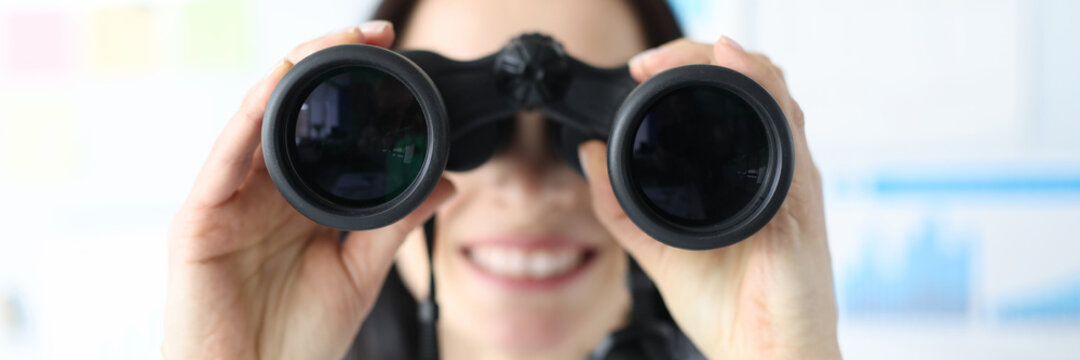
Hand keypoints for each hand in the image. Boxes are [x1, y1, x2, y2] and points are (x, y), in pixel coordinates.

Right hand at [164, 21, 454, 359]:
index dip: (357, 90)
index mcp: (298, 202)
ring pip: (254, 119)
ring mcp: (228, 201)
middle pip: (291, 110)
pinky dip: (248, 117)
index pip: (326, 128)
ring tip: (335, 41)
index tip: (397, 57)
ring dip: (293, 73)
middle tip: (375, 32)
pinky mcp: (199, 220)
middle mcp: (261, 192)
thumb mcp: (358, 274)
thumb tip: (442, 181)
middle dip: (328, 62)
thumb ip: (393, 224)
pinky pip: (223, 159)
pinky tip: (278, 83)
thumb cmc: (296, 340)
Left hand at [578, 37, 839, 359]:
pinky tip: (737, 69)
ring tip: (690, 54)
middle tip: (653, 62)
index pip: (730, 96)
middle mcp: (774, 167)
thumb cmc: (731, 306)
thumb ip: (622, 203)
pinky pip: (787, 130)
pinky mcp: (801, 198)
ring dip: (733, 60)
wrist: (763, 353)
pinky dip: (762, 90)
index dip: (690, 68)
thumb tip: (590, 155)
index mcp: (746, 173)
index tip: (642, 70)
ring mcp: (791, 178)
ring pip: (775, 91)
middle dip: (706, 54)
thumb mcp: (658, 245)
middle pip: (755, 80)